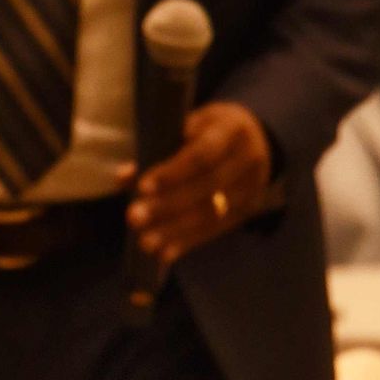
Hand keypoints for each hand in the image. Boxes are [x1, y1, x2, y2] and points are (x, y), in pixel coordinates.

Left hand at [126, 104, 273, 268]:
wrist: (255, 138)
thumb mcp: (188, 126)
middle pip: (206, 187)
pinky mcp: (249, 209)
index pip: (202, 154)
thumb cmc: (208, 129)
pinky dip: (187, 242)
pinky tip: (165, 254)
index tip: (143, 187)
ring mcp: (253, 187)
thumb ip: (158, 149)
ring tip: (145, 242)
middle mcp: (248, 158)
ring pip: (212, 213)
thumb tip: (124, 177)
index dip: (173, 173)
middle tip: (134, 218)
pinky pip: (216, 229)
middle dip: (167, 206)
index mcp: (231, 130)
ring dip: (175, 230)